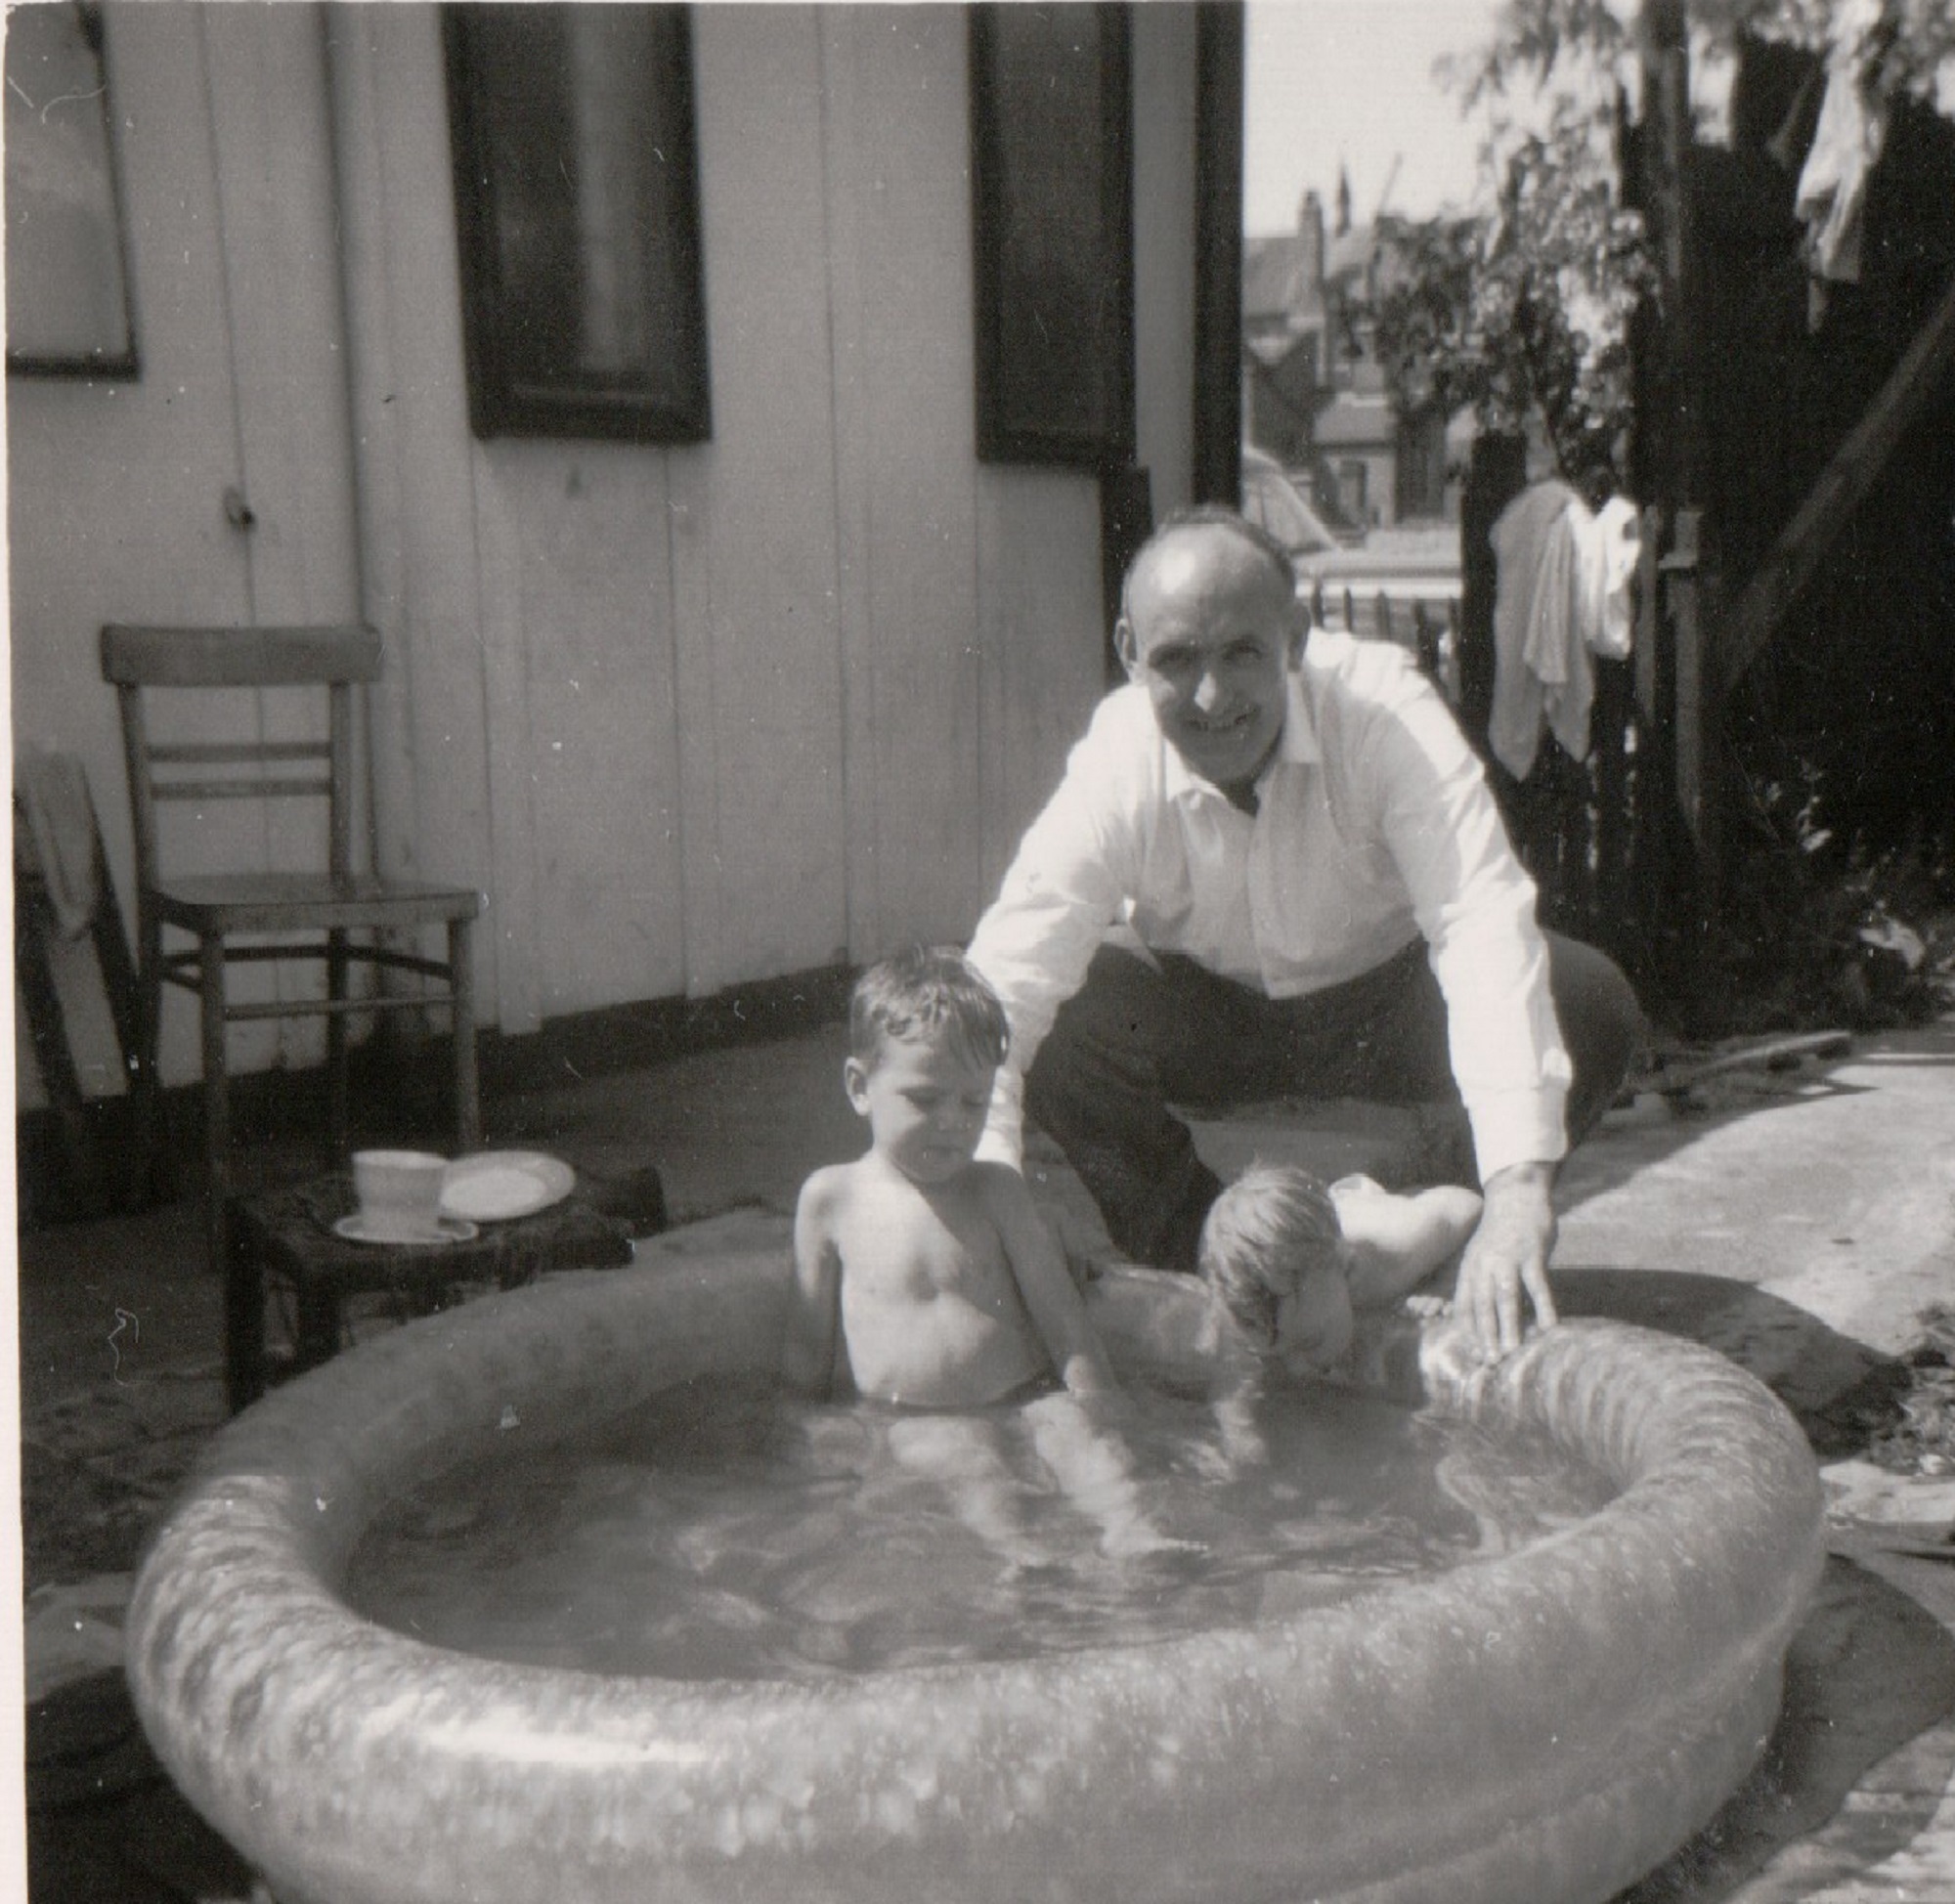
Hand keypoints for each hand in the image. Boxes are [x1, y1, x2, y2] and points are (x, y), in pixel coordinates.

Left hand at [1453, 1161, 1556, 1360]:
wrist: (1516, 1195)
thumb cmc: (1501, 1231)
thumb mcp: (1482, 1255)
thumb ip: (1483, 1282)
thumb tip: (1488, 1316)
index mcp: (1470, 1268)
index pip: (1465, 1304)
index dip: (1468, 1330)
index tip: (1474, 1354)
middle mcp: (1484, 1265)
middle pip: (1482, 1304)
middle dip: (1485, 1335)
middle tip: (1490, 1362)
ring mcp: (1508, 1259)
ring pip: (1506, 1297)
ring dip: (1509, 1325)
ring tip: (1512, 1351)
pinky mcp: (1531, 1253)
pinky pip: (1537, 1284)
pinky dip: (1543, 1306)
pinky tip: (1549, 1326)